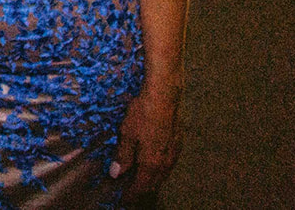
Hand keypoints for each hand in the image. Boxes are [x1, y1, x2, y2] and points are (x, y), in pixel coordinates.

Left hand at [112, 83, 180, 197]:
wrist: (164, 96)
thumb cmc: (143, 113)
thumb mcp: (126, 134)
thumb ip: (123, 156)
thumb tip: (116, 174)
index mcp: (152, 163)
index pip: (141, 186)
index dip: (131, 194)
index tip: (123, 198)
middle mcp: (166, 162)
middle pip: (153, 183)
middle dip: (141, 189)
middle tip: (129, 190)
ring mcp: (174, 153)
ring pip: (162, 174)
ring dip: (151, 179)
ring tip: (140, 179)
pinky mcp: (178, 143)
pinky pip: (168, 164)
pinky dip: (159, 168)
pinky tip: (153, 162)